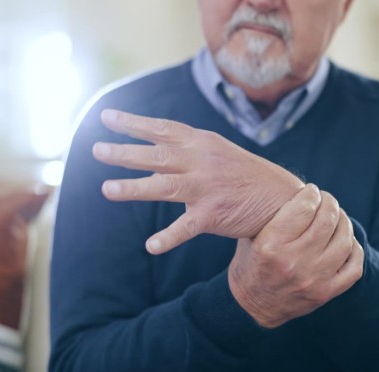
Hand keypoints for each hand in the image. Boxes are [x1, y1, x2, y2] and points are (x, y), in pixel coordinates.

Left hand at [92, 109, 304, 253]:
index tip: (107, 117)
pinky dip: (168, 238)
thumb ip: (188, 151)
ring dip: (133, 188)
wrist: (281, 199)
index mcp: (203, 143)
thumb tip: (154, 152)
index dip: (134, 123)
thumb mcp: (218, 152)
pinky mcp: (213, 215)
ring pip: (164, 187)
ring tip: (106, 189)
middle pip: (157, 155)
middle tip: (96, 150)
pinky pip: (186, 227)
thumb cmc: (245, 175)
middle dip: (124, 152)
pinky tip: (151, 246)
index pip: (163, 129)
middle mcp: (202, 162)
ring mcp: (207, 188)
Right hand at [228, 184, 363, 328]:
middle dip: (330, 204)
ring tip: (337, 217)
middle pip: (326, 222)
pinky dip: (354, 250)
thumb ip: (273, 215)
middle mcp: (293, 263)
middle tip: (326, 200)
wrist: (250, 306)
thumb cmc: (251, 262)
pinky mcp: (325, 293)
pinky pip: (354, 267)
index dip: (311, 193)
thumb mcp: (250, 236)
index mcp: (270, 246)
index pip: (304, 208)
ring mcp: (312, 280)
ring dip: (344, 223)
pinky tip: (345, 241)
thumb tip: (300, 189)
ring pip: (344, 241)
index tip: (311, 191)